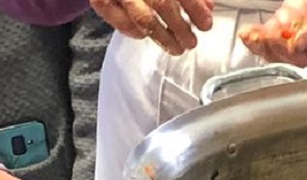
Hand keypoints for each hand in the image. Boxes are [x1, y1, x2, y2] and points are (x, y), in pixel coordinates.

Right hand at [89, 0, 213, 54]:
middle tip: (191, 41)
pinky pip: (120, 22)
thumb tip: (206, 8)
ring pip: (143, 20)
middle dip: (181, 28)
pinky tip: (145, 36)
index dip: (196, 10)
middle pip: (163, 5)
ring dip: (163, 38)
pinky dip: (134, 32)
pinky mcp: (100, 1)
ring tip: (176, 48)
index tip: (206, 24)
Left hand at [238, 0, 306, 66]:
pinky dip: (256, 34)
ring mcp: (296, 36)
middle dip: (268, 47)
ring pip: (273, 47)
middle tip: (257, 37)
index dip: (286, 52)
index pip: (302, 59)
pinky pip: (269, 34)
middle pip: (284, 56)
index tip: (275, 40)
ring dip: (258, 43)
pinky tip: (247, 33)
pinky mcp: (286, 24)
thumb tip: (299, 47)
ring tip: (247, 36)